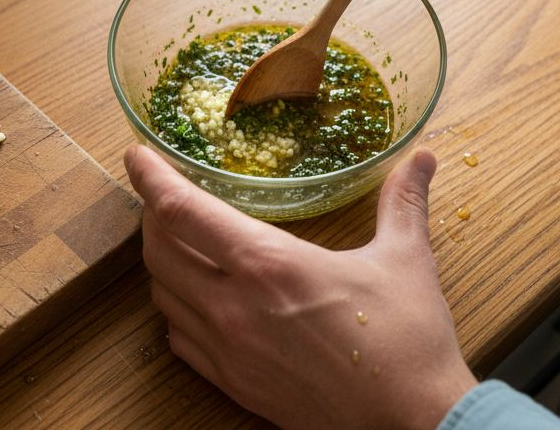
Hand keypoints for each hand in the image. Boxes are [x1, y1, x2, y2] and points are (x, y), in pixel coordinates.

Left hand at [127, 145, 476, 428]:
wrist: (411, 423)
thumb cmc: (407, 341)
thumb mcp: (405, 259)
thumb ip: (402, 202)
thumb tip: (421, 158)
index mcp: (267, 263)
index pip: (182, 211)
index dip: (151, 178)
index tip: (138, 155)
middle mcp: (233, 306)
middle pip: (157, 251)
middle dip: (153, 215)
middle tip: (165, 195)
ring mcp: (228, 350)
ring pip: (162, 295)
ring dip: (162, 262)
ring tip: (180, 241)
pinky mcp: (233, 384)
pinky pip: (180, 339)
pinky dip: (177, 309)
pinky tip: (197, 299)